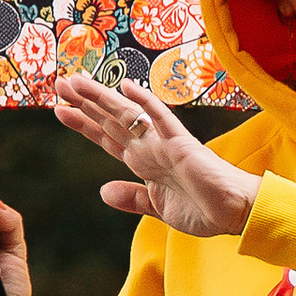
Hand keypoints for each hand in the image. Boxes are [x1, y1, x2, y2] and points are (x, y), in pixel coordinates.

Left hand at [54, 76, 255, 239]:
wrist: (236, 214)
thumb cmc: (204, 209)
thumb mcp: (157, 208)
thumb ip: (132, 198)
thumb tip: (103, 192)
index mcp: (144, 162)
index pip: (107, 137)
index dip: (84, 123)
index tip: (61, 109)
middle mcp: (150, 147)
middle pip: (110, 120)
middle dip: (84, 103)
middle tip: (59, 83)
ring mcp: (164, 143)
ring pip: (127, 115)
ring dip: (101, 98)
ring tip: (75, 81)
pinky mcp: (182, 145)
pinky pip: (161, 119)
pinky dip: (145, 103)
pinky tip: (126, 86)